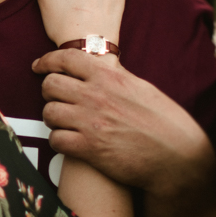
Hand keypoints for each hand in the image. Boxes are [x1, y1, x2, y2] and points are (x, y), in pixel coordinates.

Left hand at [32, 49, 214, 192]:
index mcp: (110, 77)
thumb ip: (115, 77)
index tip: (38, 66)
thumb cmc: (165, 123)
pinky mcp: (88, 148)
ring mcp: (90, 122)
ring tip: (65, 123)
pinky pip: (55, 140)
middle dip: (49, 93)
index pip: (66, 58)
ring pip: (48, 113)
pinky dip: (59, 141)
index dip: (47, 60)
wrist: (177, 158)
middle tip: (58, 100)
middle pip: (49, 85)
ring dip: (53, 119)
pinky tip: (70, 142)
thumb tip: (97, 68)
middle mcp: (96, 96)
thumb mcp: (141, 88)